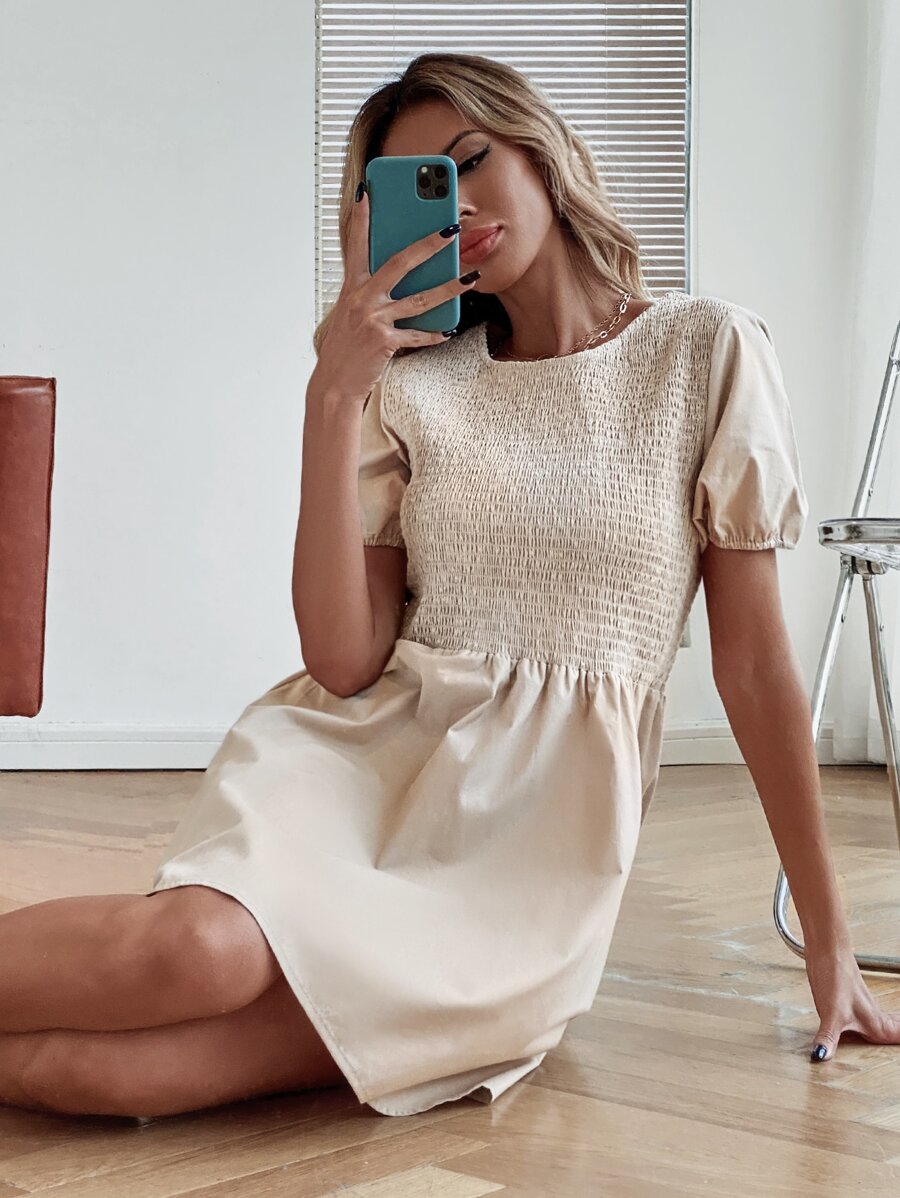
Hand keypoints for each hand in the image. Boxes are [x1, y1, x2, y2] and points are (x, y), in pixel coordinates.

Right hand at [314, 183, 478, 405]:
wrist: (334, 384)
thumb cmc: (346, 348)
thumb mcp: (352, 314)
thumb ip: (372, 292)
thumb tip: (401, 276)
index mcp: (352, 288)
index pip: (356, 246)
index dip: (361, 219)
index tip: (367, 192)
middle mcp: (362, 299)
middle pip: (400, 263)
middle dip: (429, 244)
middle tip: (451, 229)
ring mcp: (373, 320)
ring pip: (419, 299)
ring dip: (448, 288)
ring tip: (470, 278)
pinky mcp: (384, 342)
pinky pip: (418, 334)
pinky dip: (435, 333)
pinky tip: (449, 329)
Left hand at [805, 946, 899, 1060]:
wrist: (826, 950)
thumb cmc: (834, 977)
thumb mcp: (831, 1015)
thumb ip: (828, 1038)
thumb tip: (821, 1056)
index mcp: (874, 1023)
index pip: (898, 1036)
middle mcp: (871, 1015)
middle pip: (895, 1029)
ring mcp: (861, 1005)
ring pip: (884, 1022)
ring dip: (894, 1028)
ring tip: (897, 1031)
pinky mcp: (850, 998)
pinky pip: (871, 1014)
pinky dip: (879, 1020)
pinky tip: (867, 1022)